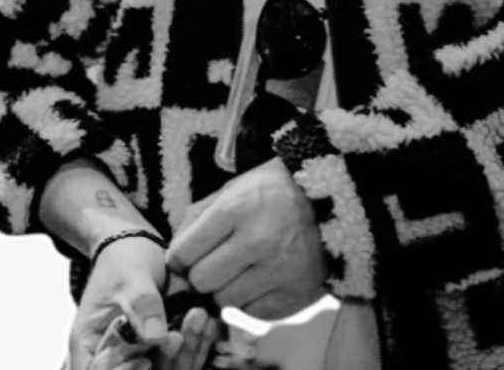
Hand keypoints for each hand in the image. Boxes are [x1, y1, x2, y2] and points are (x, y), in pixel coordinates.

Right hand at [69, 237, 219, 369]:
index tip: (145, 360)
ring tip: (198, 318)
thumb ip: (142, 304)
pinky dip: (196, 345)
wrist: (139, 246)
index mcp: (91, 344)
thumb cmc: (122, 259)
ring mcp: (141, 355)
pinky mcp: (164, 350)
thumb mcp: (130, 276)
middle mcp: (115, 356)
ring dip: (185, 353)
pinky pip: (181, 358)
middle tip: (178, 336)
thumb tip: (156, 337)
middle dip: (164, 362)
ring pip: (164, 369)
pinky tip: (207, 323)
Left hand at [165, 158, 327, 321]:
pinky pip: (252, 314)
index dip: (180, 258)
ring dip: (226, 289)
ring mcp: (278, 271)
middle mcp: (257, 241)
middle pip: (202, 281)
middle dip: (201, 275)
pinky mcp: (294, 295)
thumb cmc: (272, 193)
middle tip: (215, 263)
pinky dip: (250, 301)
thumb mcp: (232, 189)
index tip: (186, 257)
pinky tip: (259, 280)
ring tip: (240, 270)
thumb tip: (174, 257)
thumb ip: (197, 219)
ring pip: (225, 301)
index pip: (184, 253)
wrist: (330, 200)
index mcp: (236, 209)